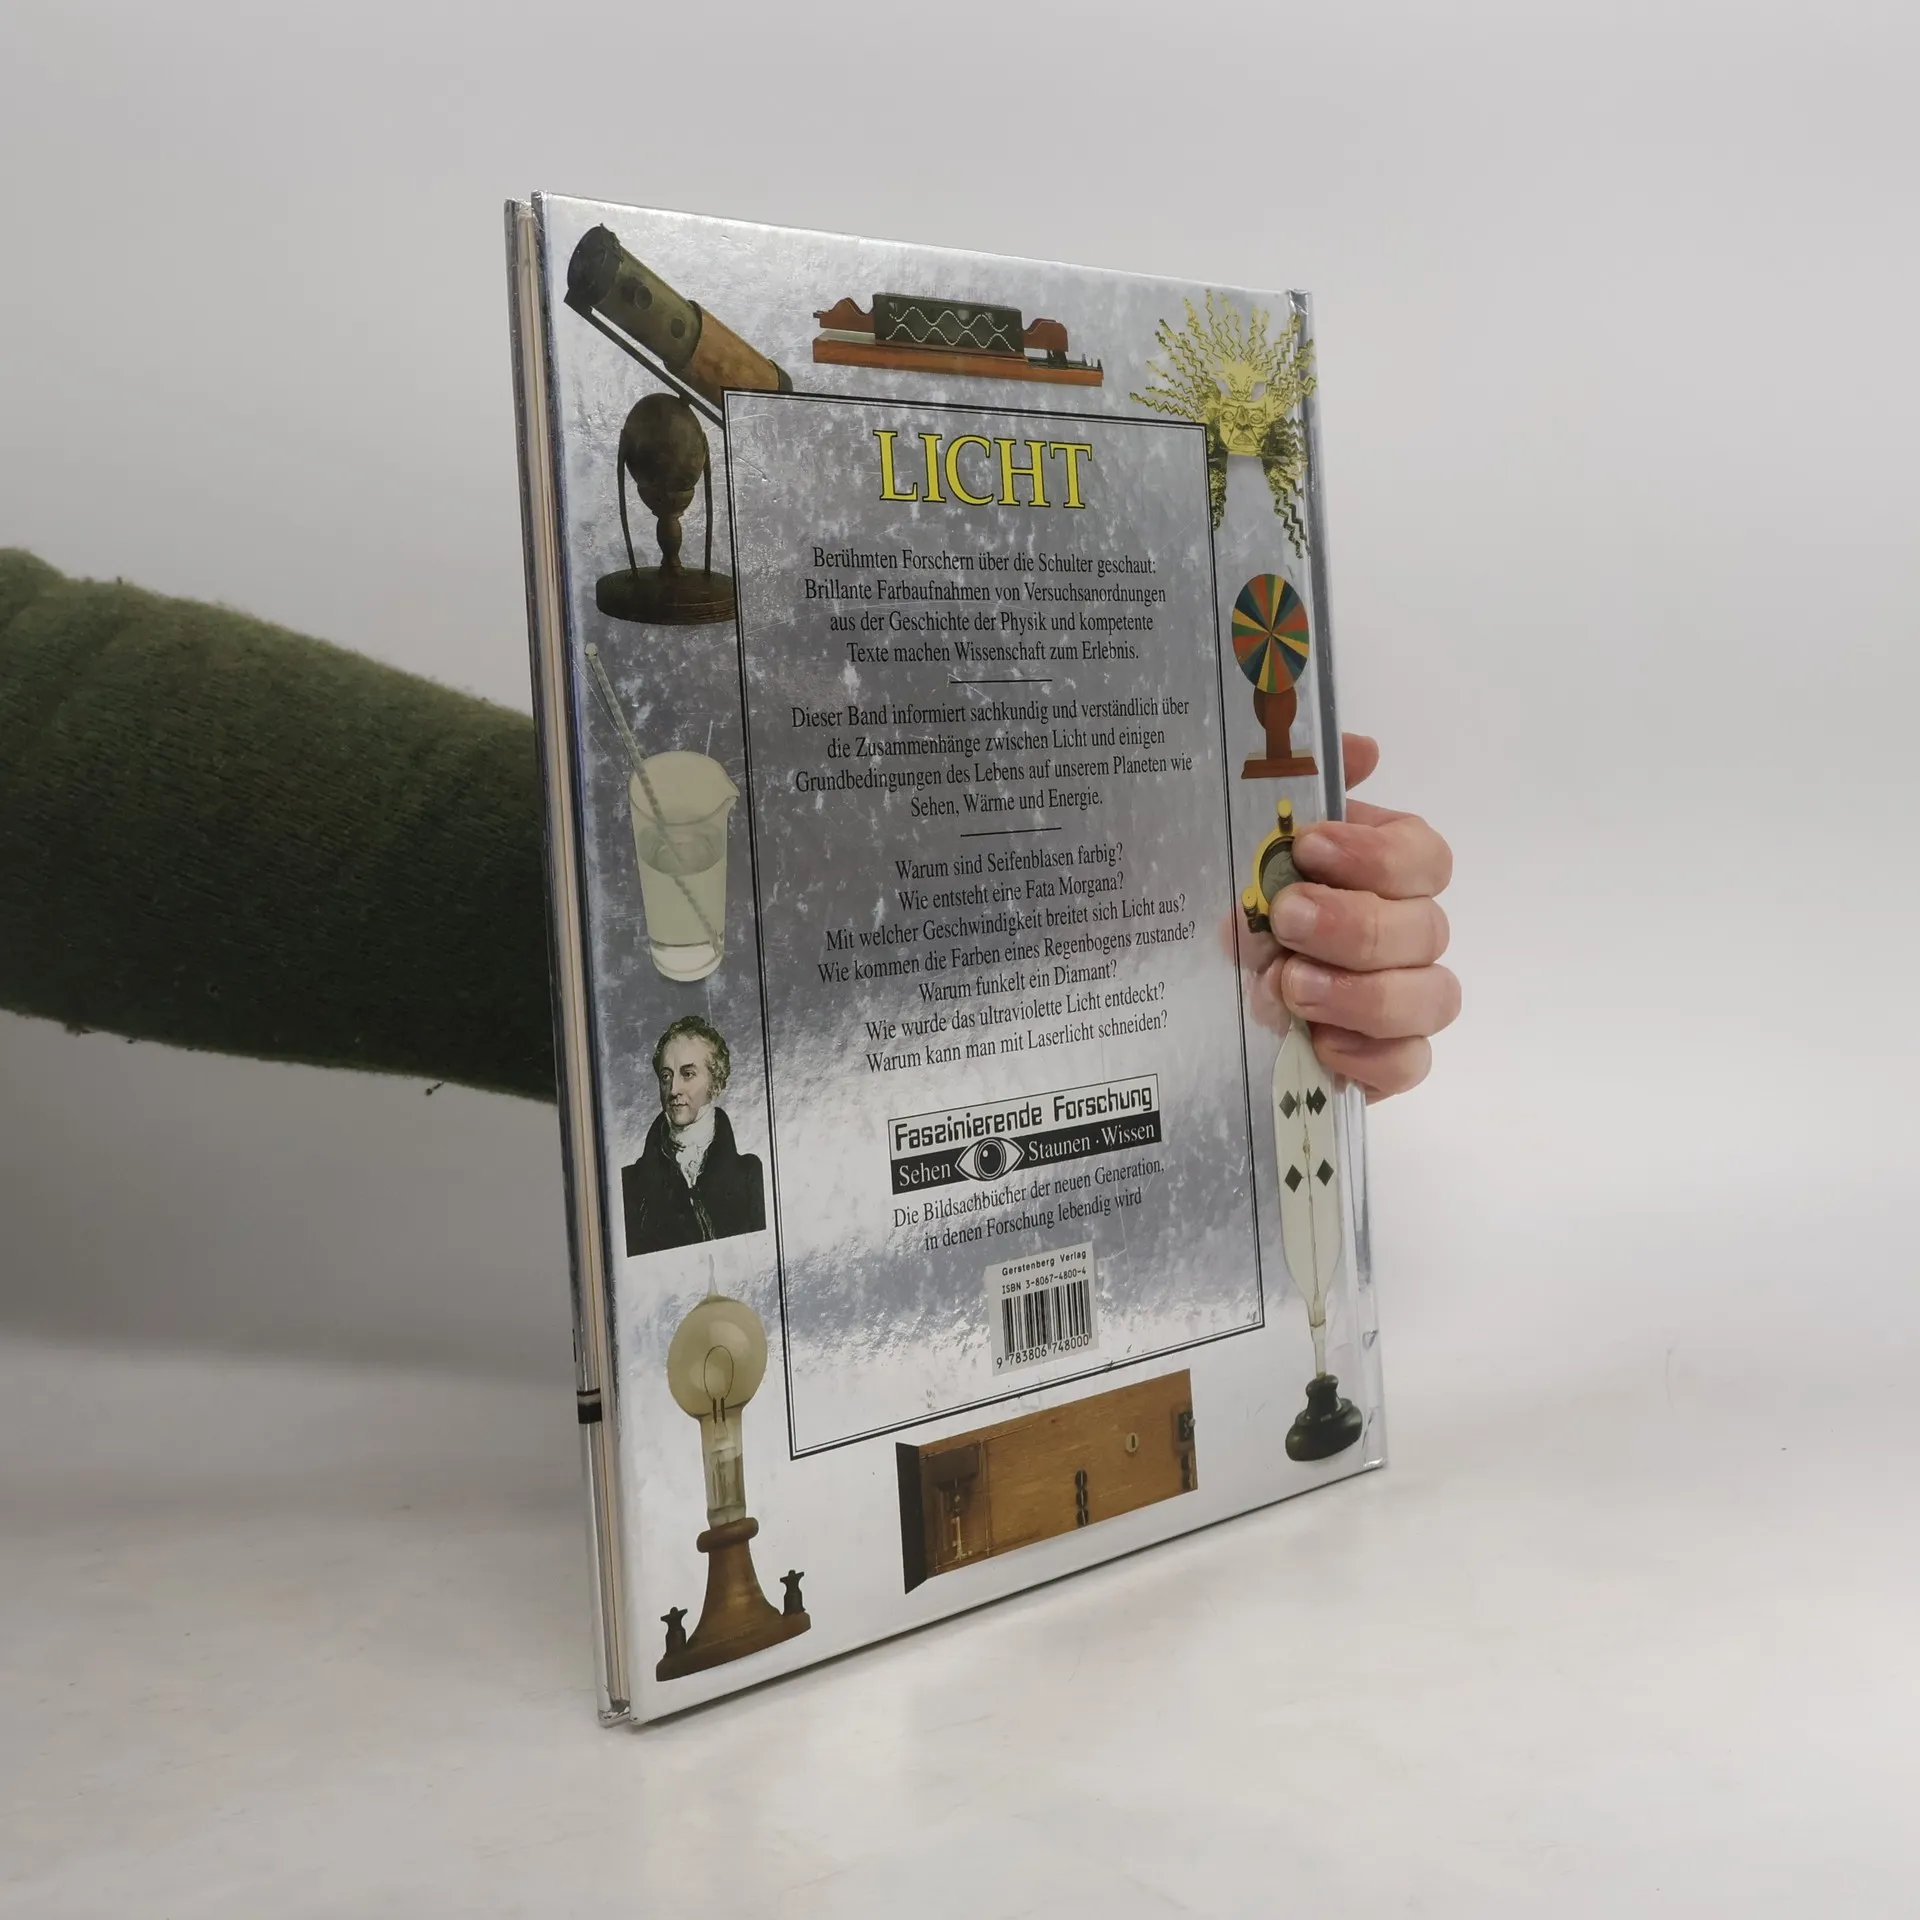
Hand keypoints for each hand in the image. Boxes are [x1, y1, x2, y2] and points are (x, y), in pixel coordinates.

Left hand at [1237, 734, 1457, 1100]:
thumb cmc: (1243, 901)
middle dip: (1354, 925)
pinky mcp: (1386, 1059)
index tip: (1309, 848)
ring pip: (1432, 997)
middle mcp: (1409, 933)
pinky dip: (1371, 1056)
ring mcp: (1405, 1000)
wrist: (1202, 984)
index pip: (1425, 857)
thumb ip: (1301, 787)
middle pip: (1426, 929)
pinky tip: (1319, 1043)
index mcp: (1387, 872)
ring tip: (1291, 986)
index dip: (1376, 855)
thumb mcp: (1249, 839)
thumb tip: (1362, 749)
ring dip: (1362, 993)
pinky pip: (1411, 1063)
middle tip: (1286, 920)